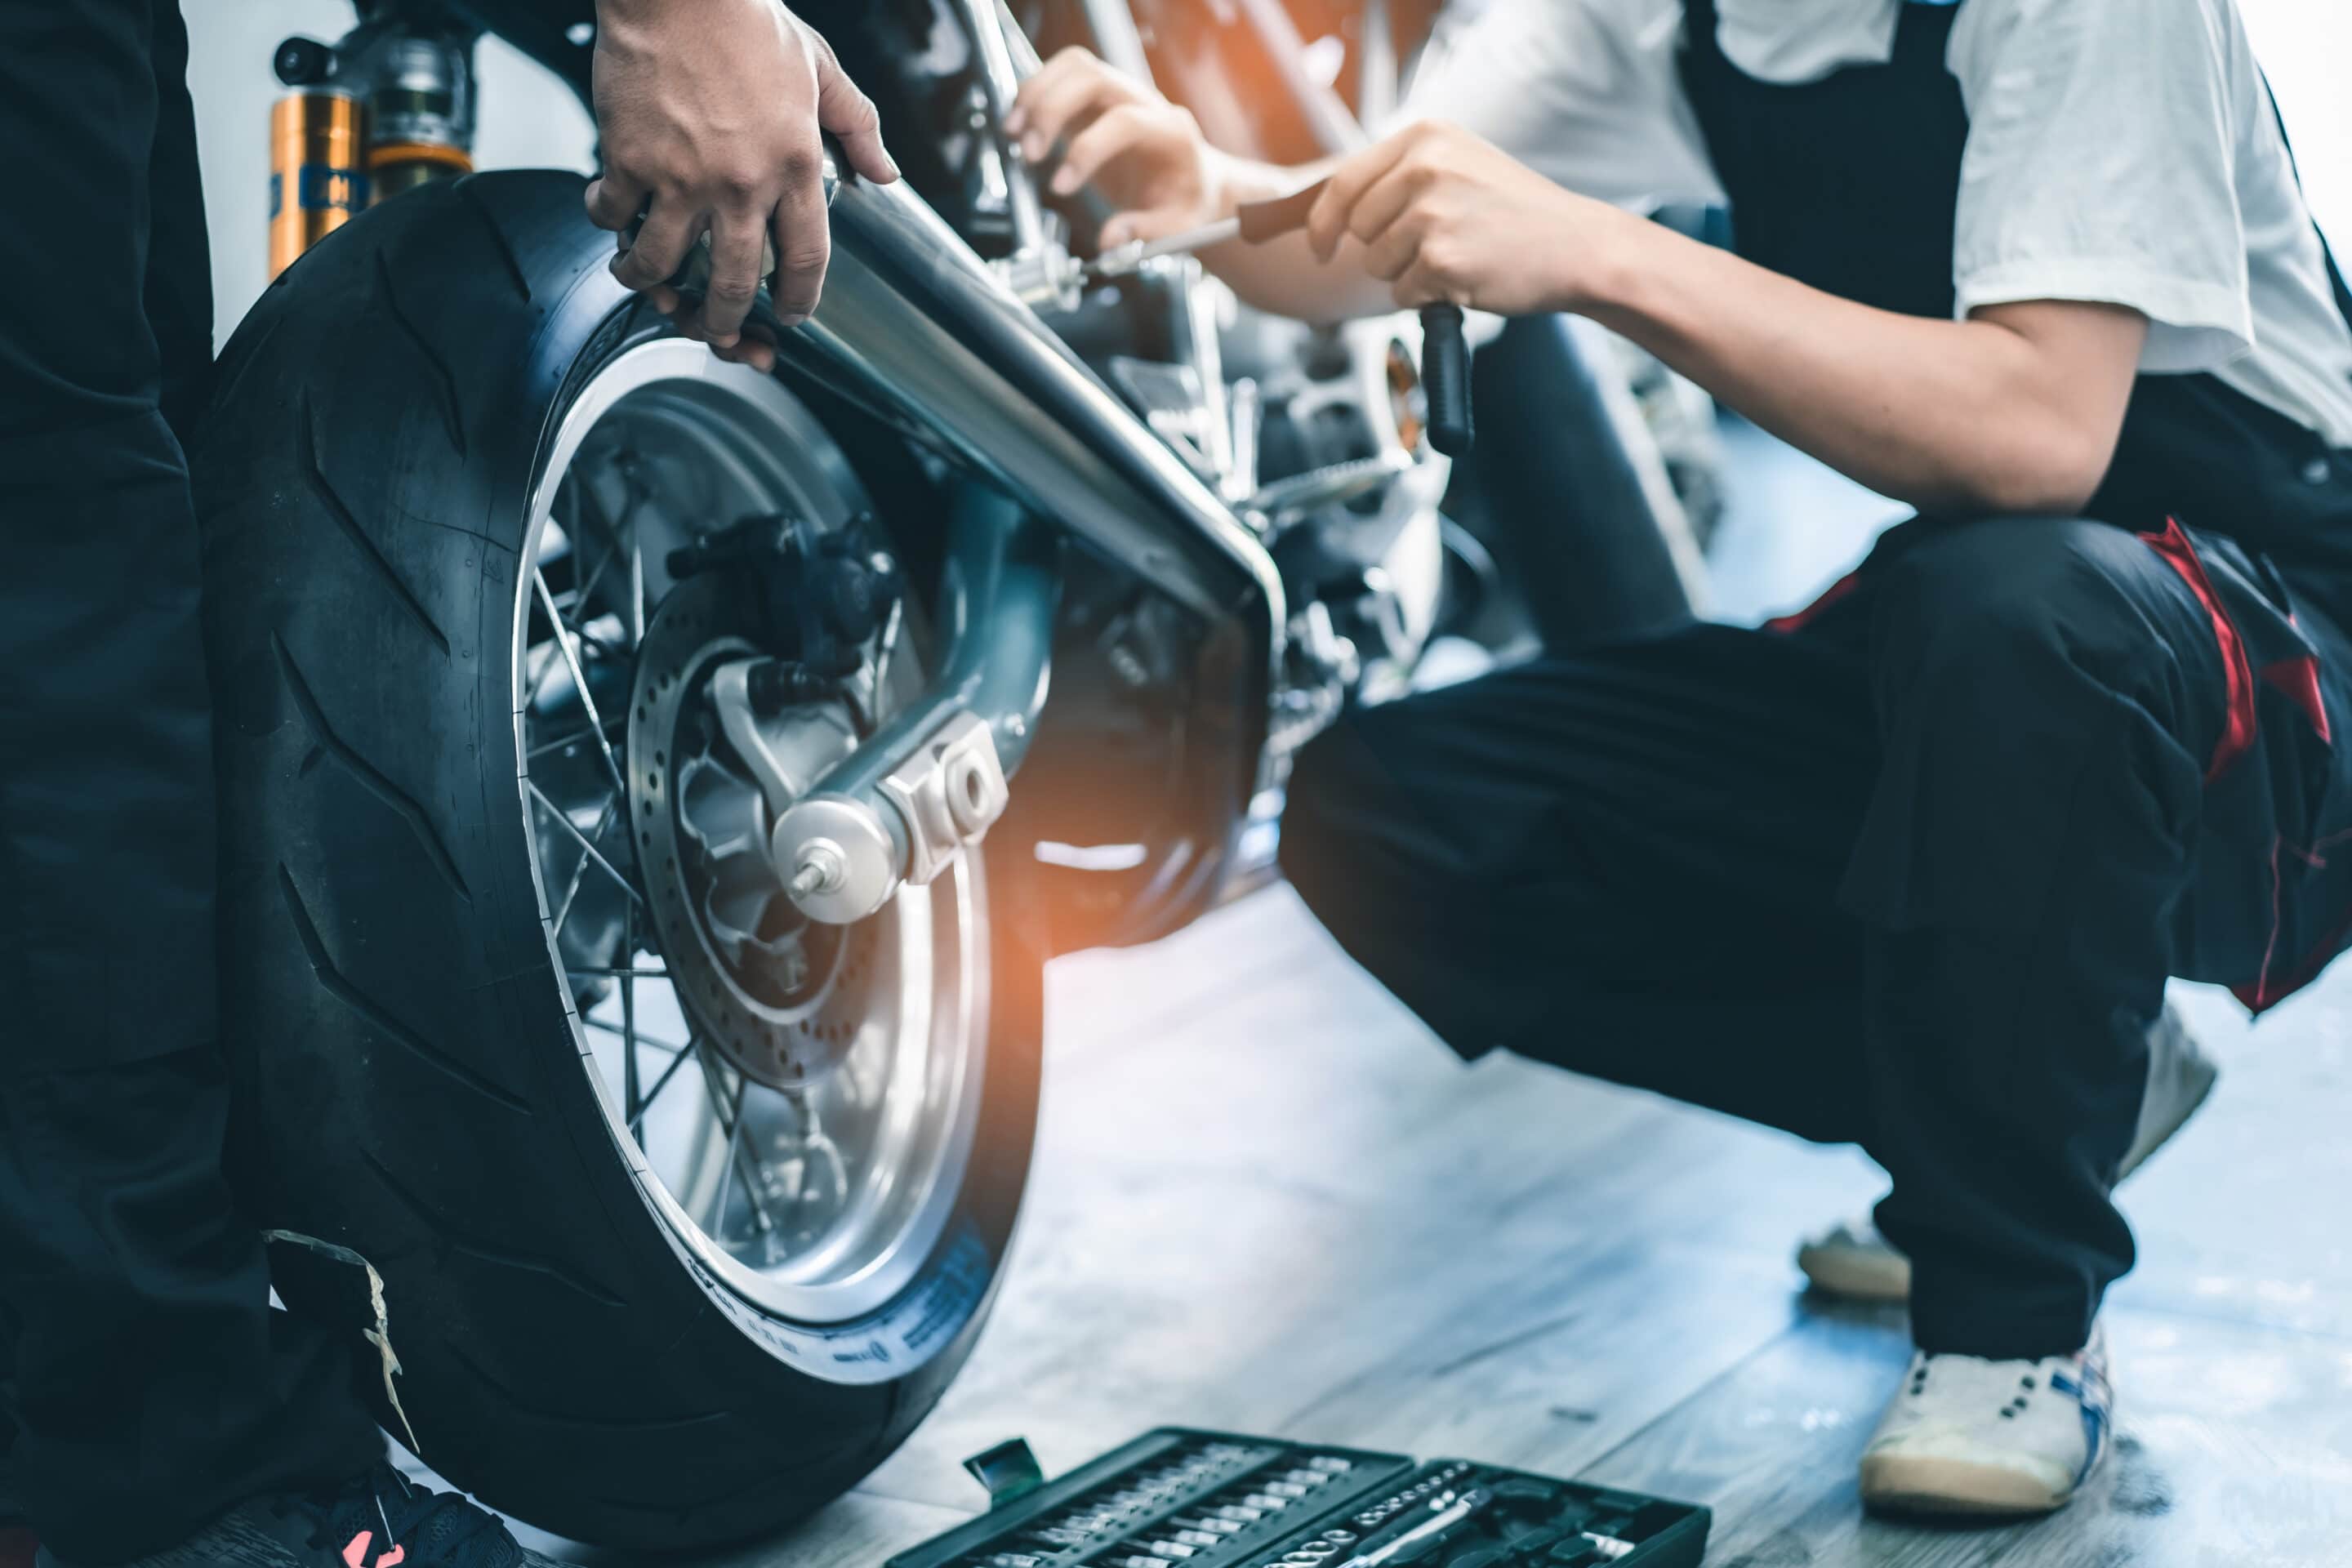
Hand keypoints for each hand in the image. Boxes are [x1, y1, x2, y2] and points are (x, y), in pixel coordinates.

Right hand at [585, 0, 899, 370]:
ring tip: (642, 279)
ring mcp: (681, 177)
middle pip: (732, 282)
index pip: (806, 259)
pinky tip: (609, 217)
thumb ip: (857, 126)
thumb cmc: (746, 21)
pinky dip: (608, 224)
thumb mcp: (822, 69)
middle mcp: (740, 183)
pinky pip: (614, 216)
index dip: (799, 299)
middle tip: (716, 326)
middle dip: (723, 319)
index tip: (790, 315)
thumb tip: (885, 174)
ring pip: (662, 263)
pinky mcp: (630, 160)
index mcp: (794, 165)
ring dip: (648, 282)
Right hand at [1007, 48, 1218, 250]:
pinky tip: (1018, 124)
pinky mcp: (1095, 98)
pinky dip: (1033, 93)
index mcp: (1171, 132)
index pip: (1125, 122)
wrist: (1193, 179)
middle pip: (1094, 78)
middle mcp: (1144, 102)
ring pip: (1074, 66)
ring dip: (1036, 93)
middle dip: (1053, 110)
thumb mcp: (1179, 227)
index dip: (1088, 150)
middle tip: (1028, 153)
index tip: (1060, 188)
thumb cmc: (1186, 201)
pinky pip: (1062, 76)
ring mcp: (1118, 93)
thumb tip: (1109, 240)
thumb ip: (1146, 233)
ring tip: (1013, 132)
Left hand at [1306, 120, 1628, 315]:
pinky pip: (1403, 293)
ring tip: (1458, 256)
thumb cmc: (1516, 212)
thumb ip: (1403, 174)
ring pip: (1377, 264)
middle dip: (1383, 248)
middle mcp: (1423, 167)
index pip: (1344, 181)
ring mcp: (1431, 213)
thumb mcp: (1460, 164)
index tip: (1320, 245)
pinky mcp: (1440, 259)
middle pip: (1357, 227)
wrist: (1576, 246)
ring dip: (1408, 274)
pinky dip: (1428, 296)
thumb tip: (1336, 206)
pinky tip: (1467, 277)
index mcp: (1424, 137)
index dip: (1323, 220)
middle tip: (1434, 246)